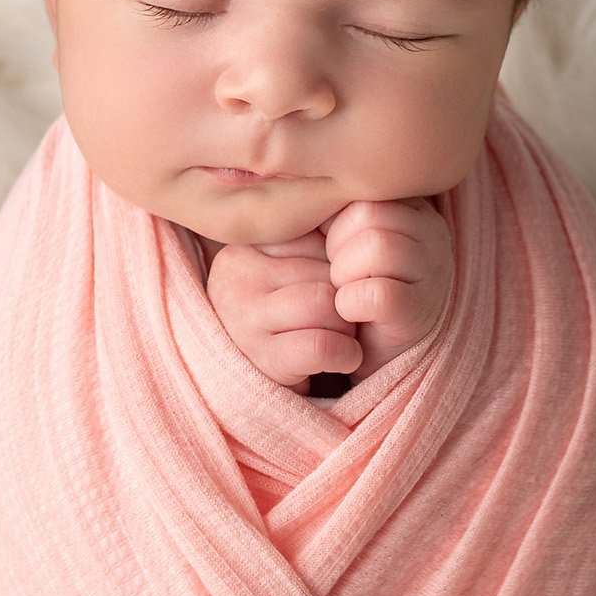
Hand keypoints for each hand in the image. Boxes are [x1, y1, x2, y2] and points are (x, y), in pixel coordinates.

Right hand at [204, 230, 362, 394]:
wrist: (253, 389)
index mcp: (245, 245)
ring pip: (326, 304)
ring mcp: (243, 316)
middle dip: (346, 298)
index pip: (319, 238)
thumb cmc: (283, 321)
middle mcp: (236, 274)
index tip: (336, 287)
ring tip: (342, 335)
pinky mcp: (260, 357)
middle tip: (344, 318)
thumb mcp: (292, 270)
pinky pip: (321, 344)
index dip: (340, 267)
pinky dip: (345, 354)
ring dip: (347, 326)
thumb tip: (359, 205)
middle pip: (327, 272)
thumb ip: (315, 238)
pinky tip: (343, 358)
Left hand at [316, 197, 454, 380]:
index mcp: (412, 204)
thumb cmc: (355, 285)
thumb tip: (288, 180)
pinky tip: (353, 312)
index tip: (334, 247)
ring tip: (346, 290)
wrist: (379, 352)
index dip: (333, 220)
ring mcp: (433, 270)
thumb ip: (332, 207)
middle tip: (340, 273)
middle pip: (368, 214)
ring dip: (344, 274)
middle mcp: (432, 231)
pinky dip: (350, 304)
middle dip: (337, 246)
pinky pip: (376, 293)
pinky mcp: (421, 309)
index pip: (361, 189)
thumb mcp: (346, 238)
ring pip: (376, 246)